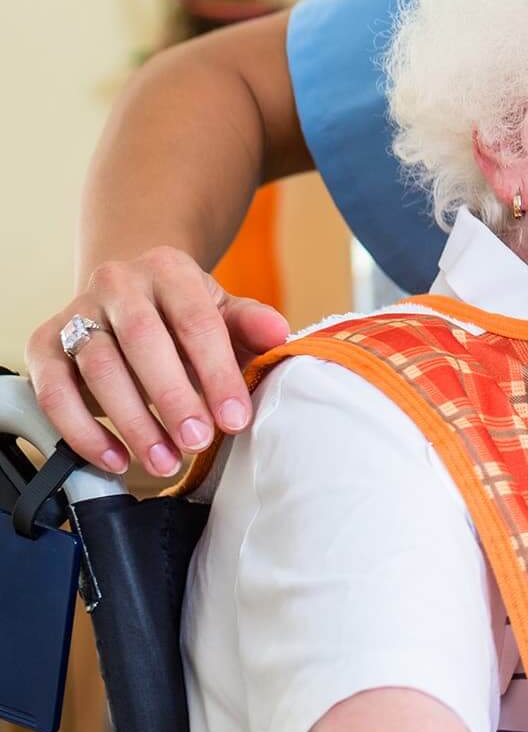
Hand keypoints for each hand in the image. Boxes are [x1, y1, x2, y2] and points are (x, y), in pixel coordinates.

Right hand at [25, 247, 288, 475]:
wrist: (131, 294)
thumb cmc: (185, 313)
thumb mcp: (223, 312)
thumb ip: (250, 324)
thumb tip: (279, 335)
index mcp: (169, 270)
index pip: (196, 322)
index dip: (217, 373)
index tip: (235, 418)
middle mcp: (118, 284)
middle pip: (142, 340)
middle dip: (173, 398)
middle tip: (198, 442)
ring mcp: (76, 313)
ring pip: (98, 367)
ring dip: (132, 421)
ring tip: (163, 461)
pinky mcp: (43, 344)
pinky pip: (53, 390)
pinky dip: (81, 429)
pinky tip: (114, 458)